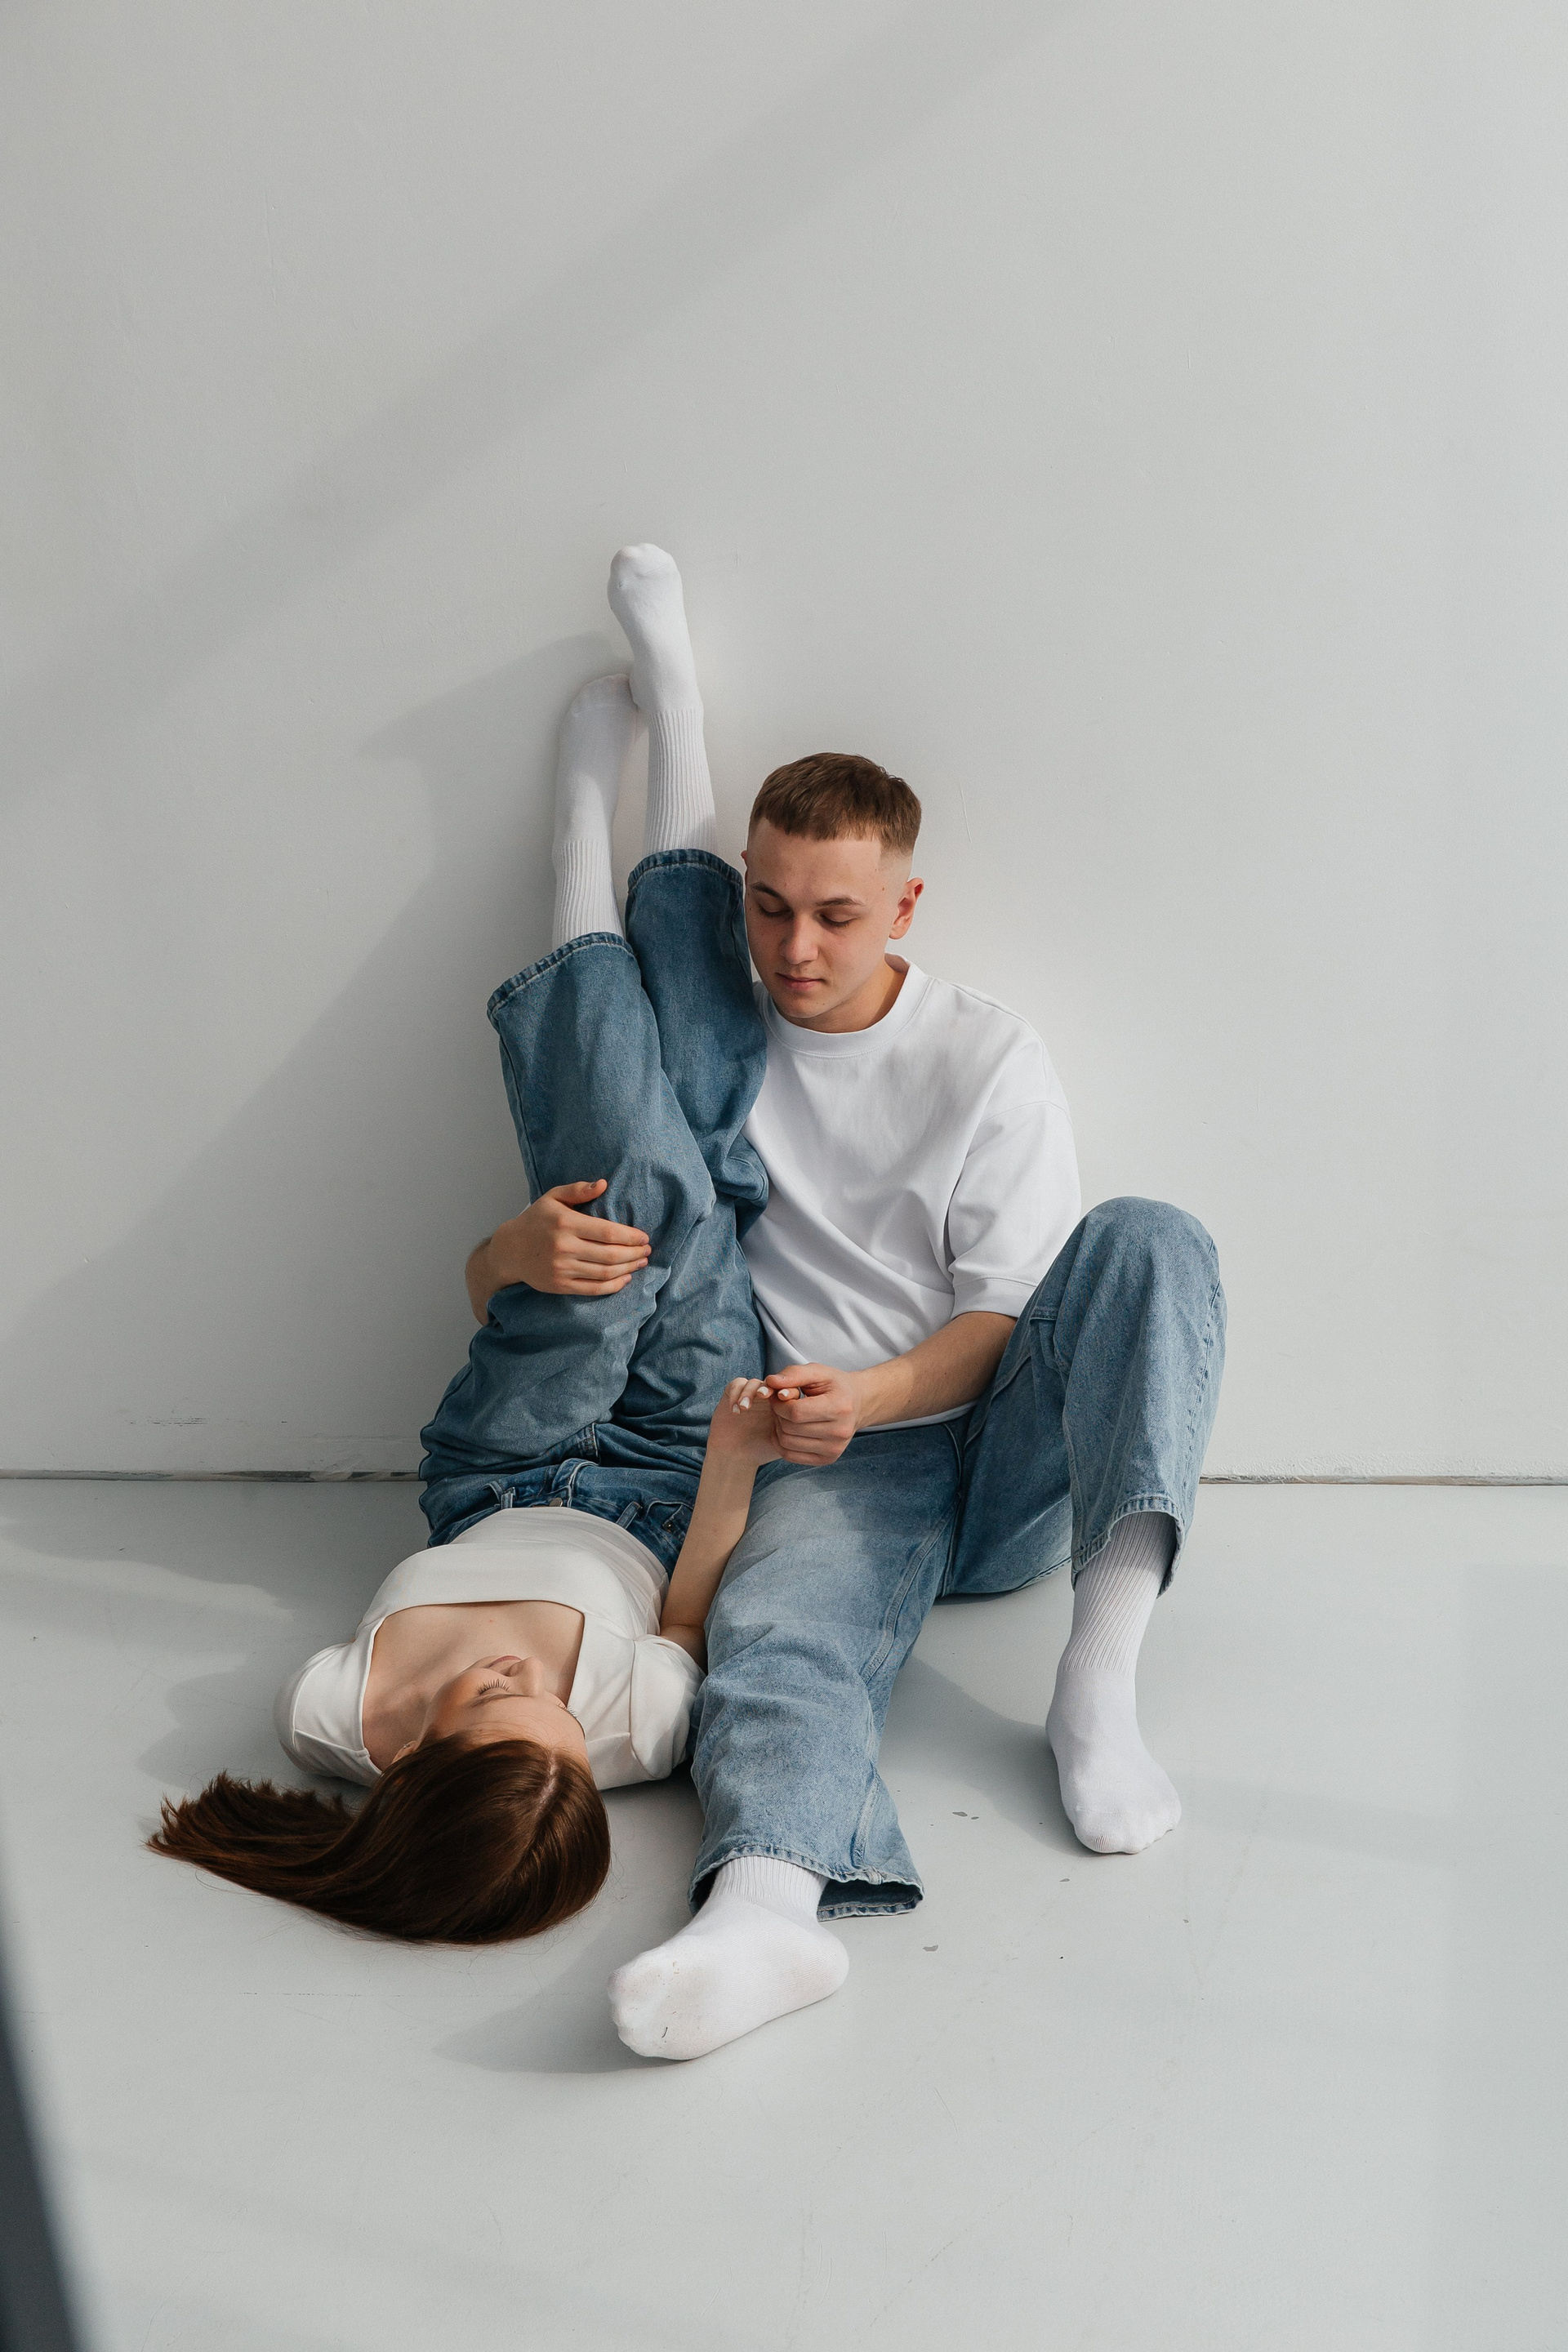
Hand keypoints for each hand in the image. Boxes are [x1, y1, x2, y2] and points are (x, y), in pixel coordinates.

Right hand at [479, 1180, 650, 1299]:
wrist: (510, 1250)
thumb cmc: (535, 1220)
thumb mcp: (552, 1197)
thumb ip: (578, 1190)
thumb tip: (604, 1184)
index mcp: (565, 1223)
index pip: (607, 1232)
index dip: (630, 1236)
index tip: (644, 1237)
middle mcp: (564, 1247)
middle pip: (610, 1254)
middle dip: (634, 1253)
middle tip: (647, 1251)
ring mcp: (561, 1269)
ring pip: (604, 1273)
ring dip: (628, 1269)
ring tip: (640, 1263)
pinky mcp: (560, 1285)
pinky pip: (593, 1289)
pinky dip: (613, 1286)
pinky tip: (625, 1278)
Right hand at [702, 1376, 793, 1469]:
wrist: (736, 1456)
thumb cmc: (762, 1450)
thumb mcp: (783, 1442)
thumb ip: (795, 1431)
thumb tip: (809, 1423)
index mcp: (783, 1406)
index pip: (789, 1390)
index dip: (788, 1391)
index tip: (784, 1399)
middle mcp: (768, 1398)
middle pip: (772, 1383)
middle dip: (768, 1387)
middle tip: (763, 1396)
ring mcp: (751, 1396)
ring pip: (753, 1383)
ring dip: (749, 1392)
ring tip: (744, 1407)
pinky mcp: (733, 1395)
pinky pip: (736, 1385)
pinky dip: (735, 1395)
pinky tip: (736, 1410)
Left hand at [763, 1363, 866, 1465]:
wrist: (859, 1404)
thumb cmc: (836, 1386)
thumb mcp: (818, 1372)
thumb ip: (794, 1374)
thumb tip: (770, 1383)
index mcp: (840, 1408)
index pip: (795, 1412)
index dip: (778, 1403)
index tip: (779, 1395)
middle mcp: (840, 1432)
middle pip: (789, 1428)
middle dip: (778, 1414)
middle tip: (782, 1404)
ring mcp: (834, 1449)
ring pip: (786, 1443)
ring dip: (778, 1427)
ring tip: (786, 1415)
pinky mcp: (827, 1459)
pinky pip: (790, 1455)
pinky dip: (781, 1442)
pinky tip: (787, 1429)